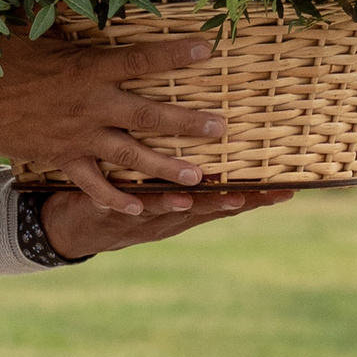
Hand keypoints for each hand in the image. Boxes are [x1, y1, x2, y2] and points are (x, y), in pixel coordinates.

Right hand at [0, 20, 223, 215]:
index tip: (208, 49)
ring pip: (132, 156)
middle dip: (188, 123)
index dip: (176, 54)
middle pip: (150, 115)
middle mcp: (92, 105)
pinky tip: (138, 210)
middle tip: (219, 129)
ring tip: (199, 178)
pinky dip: (115, 199)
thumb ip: (63, 14)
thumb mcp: (33, 28)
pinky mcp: (63, 159)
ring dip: (167, 168)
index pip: (142, 60)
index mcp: (89, 68)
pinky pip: (94, 185)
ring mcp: (80, 136)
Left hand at [41, 182, 298, 258]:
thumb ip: (184, 162)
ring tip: (212, 196)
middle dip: (234, 202)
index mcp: (182, 208)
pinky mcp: (104, 211)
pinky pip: (120, 207)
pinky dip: (133, 205)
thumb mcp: (157, 185)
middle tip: (264, 194)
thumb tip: (215, 127)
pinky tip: (145, 201)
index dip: (255, 196)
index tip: (289, 190)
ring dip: (189, 205)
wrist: (67, 229)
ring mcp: (136, 218)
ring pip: (168, 211)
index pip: (225, 201)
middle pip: (206, 210)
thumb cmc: (120, 197)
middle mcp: (166, 217)